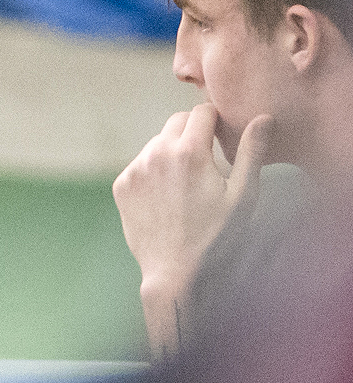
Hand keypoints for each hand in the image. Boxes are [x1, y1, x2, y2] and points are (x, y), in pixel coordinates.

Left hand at [112, 104, 269, 354]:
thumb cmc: (216, 235)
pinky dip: (153, 171)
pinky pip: (140, 164)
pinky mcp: (121, 186)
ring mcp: (135, 171)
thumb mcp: (243, 194)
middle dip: (193, 133)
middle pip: (176, 122)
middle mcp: (156, 155)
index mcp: (189, 152)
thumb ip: (252, 151)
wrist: (174, 271)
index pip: (202, 111)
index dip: (216, 121)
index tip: (222, 139)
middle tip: (205, 162)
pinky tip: (167, 195)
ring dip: (172, 152)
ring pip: (157, 143)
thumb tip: (262, 117)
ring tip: (186, 182)